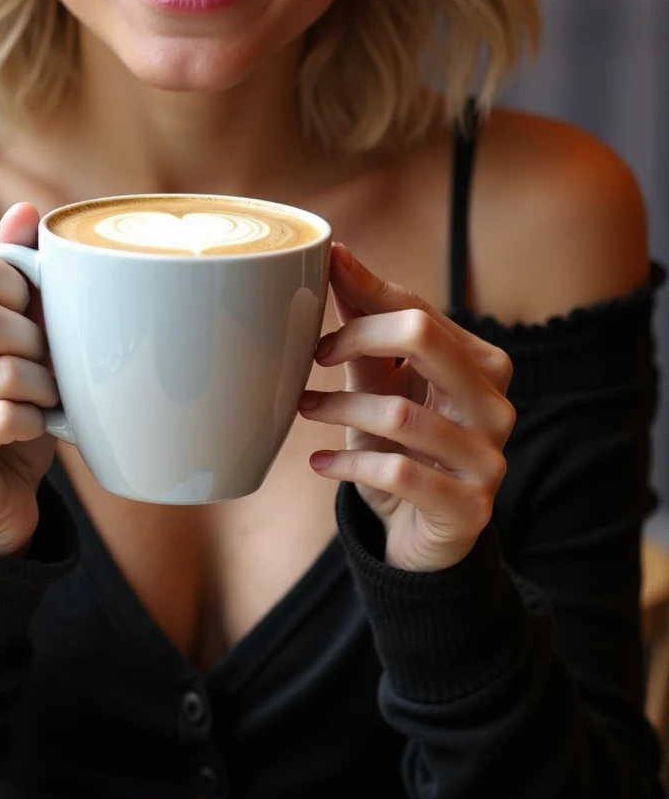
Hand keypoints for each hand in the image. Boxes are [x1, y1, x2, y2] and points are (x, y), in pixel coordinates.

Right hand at [0, 203, 58, 556]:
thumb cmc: (4, 398)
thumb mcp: (14, 330)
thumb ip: (12, 272)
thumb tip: (26, 211)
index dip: (16, 284)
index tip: (33, 312)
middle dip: (35, 339)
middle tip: (47, 361)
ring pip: (0, 374)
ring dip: (43, 386)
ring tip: (45, 396)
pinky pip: (1, 420)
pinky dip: (34, 422)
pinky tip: (33, 427)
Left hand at [298, 243, 514, 571]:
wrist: (422, 537)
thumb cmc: (401, 453)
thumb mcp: (381, 390)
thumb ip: (366, 335)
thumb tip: (337, 261)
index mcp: (482, 366)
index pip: (421, 311)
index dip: (365, 297)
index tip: (318, 290)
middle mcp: (495, 406)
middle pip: (424, 338)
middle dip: (357, 336)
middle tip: (314, 354)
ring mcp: (488, 458)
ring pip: (400, 413)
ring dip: (339, 408)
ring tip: (303, 408)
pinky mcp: (469, 506)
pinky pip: (399, 473)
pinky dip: (349, 465)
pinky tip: (319, 464)